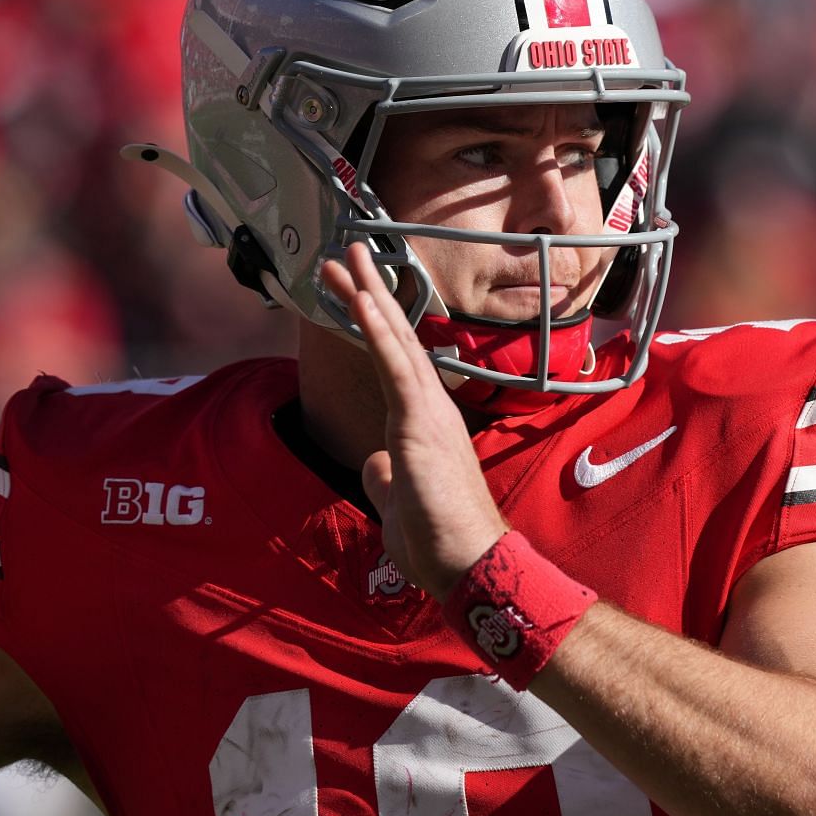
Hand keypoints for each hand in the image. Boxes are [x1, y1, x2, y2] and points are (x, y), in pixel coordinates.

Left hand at [317, 243, 508, 598]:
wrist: (469, 563)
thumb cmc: (440, 540)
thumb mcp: (398, 502)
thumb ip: (385, 478)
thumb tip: (373, 463)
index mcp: (422, 424)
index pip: (393, 362)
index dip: (374, 323)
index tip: (355, 290)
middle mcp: (429, 408)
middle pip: (394, 337)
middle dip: (369, 292)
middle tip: (347, 251)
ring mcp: (427, 412)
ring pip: (393, 341)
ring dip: (368, 296)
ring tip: (346, 256)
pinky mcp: (420, 423)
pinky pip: (395, 368)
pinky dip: (378, 331)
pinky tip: (364, 301)